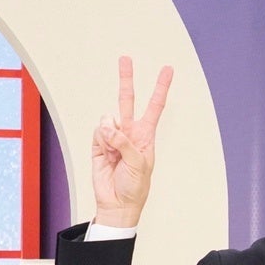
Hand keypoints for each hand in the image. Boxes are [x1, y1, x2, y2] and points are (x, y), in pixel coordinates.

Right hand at [91, 55, 173, 227]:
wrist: (117, 204)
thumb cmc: (135, 187)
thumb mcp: (138, 164)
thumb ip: (123, 141)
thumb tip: (107, 124)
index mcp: (146, 136)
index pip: (155, 107)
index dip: (161, 88)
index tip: (167, 70)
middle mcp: (130, 133)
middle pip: (127, 100)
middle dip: (126, 80)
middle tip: (125, 59)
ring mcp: (113, 138)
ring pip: (108, 119)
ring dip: (110, 134)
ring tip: (115, 155)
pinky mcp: (98, 144)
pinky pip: (97, 133)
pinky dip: (101, 142)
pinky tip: (106, 156)